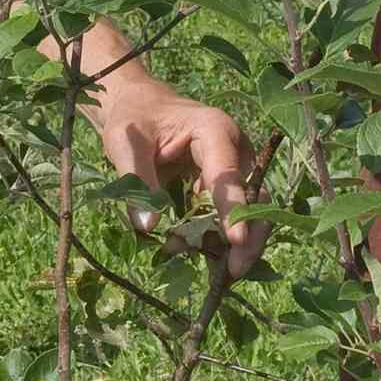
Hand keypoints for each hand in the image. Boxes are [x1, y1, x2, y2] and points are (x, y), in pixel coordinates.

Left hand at [91, 73, 266, 281]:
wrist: (140, 106)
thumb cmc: (134, 119)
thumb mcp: (126, 143)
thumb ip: (138, 180)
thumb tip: (147, 226)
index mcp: (214, 130)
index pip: (230, 175)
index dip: (234, 210)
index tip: (237, 242)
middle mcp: (235, 148)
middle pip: (254, 197)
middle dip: (248, 238)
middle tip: (231, 274)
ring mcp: (235, 168)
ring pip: (248, 212)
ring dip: (227, 243)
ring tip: (203, 267)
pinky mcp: (226, 185)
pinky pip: (228, 216)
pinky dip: (213, 237)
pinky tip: (187, 247)